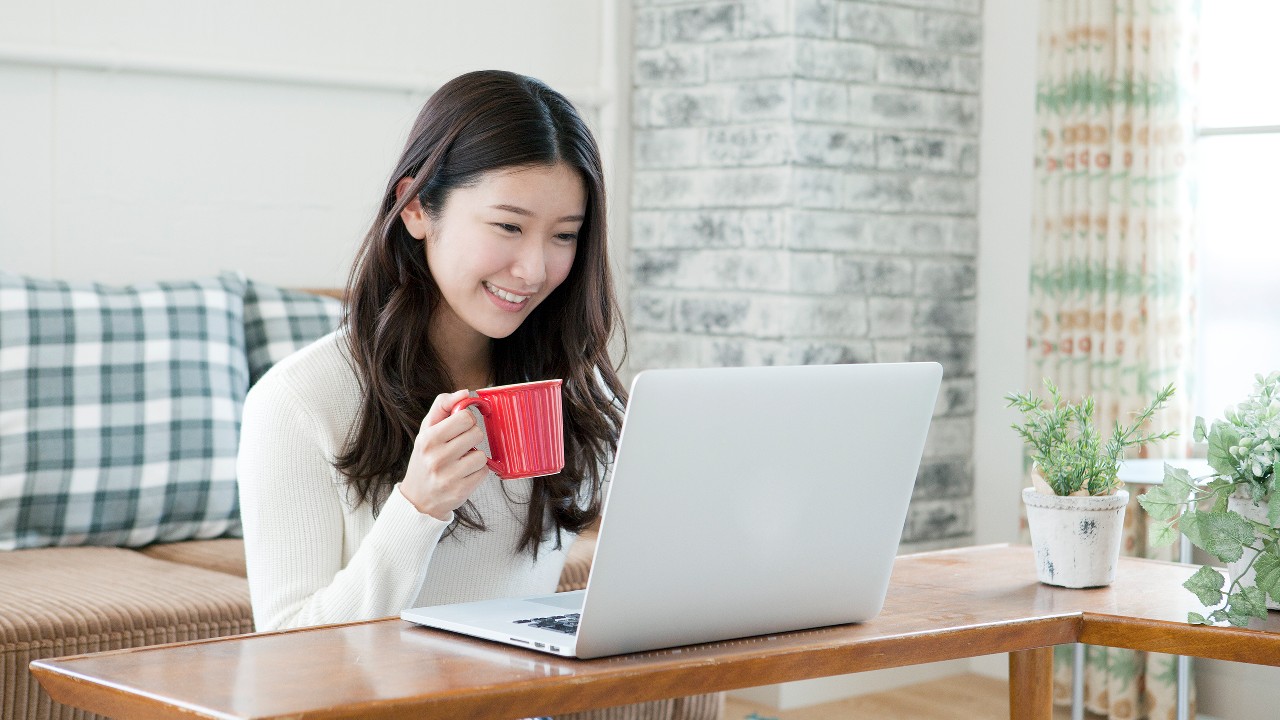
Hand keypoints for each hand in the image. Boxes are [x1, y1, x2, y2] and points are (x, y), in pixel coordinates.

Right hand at [399, 389, 489, 519]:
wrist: (417, 498)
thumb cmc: (425, 458)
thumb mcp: (426, 430)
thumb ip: (443, 406)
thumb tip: (466, 392)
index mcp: (428, 438)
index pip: (465, 417)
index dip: (467, 421)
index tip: (460, 428)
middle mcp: (437, 457)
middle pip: (476, 434)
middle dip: (472, 438)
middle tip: (460, 446)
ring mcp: (449, 476)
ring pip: (482, 455)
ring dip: (475, 458)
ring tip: (461, 462)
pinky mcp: (460, 491)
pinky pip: (484, 472)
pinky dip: (477, 472)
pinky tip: (464, 475)